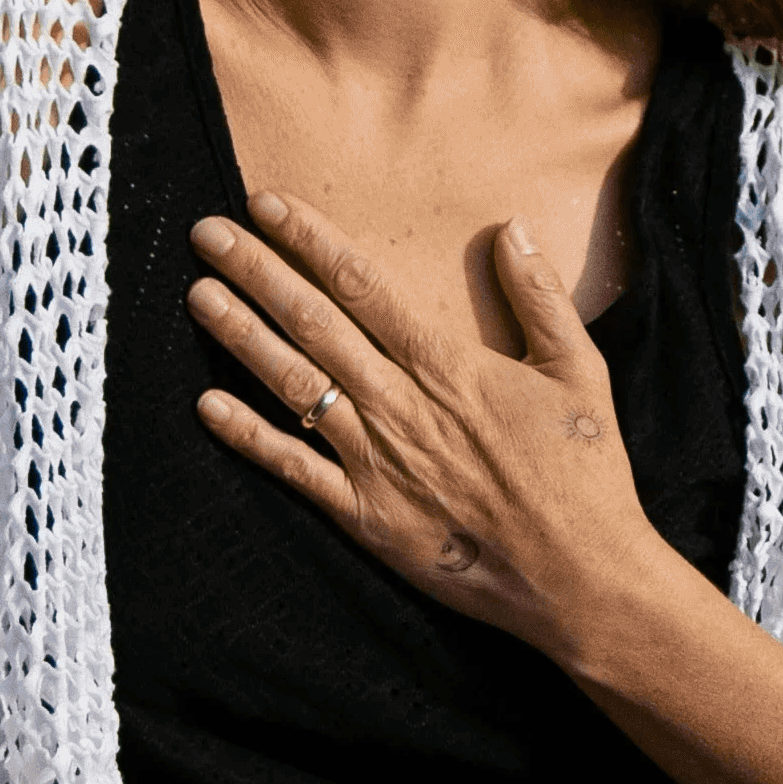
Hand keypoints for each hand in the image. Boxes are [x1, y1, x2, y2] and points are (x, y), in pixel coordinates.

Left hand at [185, 193, 657, 656]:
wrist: (580, 578)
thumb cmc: (584, 475)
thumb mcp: (580, 371)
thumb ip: (540, 296)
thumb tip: (511, 227)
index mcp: (448, 364)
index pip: (362, 285)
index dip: (309, 240)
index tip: (267, 206)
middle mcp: (400, 405)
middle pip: (313, 322)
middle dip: (256, 271)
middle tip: (208, 231)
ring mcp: (376, 461)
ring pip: (294, 385)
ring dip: (241, 336)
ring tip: (198, 294)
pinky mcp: (365, 516)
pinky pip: (295, 470)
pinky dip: (249, 438)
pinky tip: (207, 405)